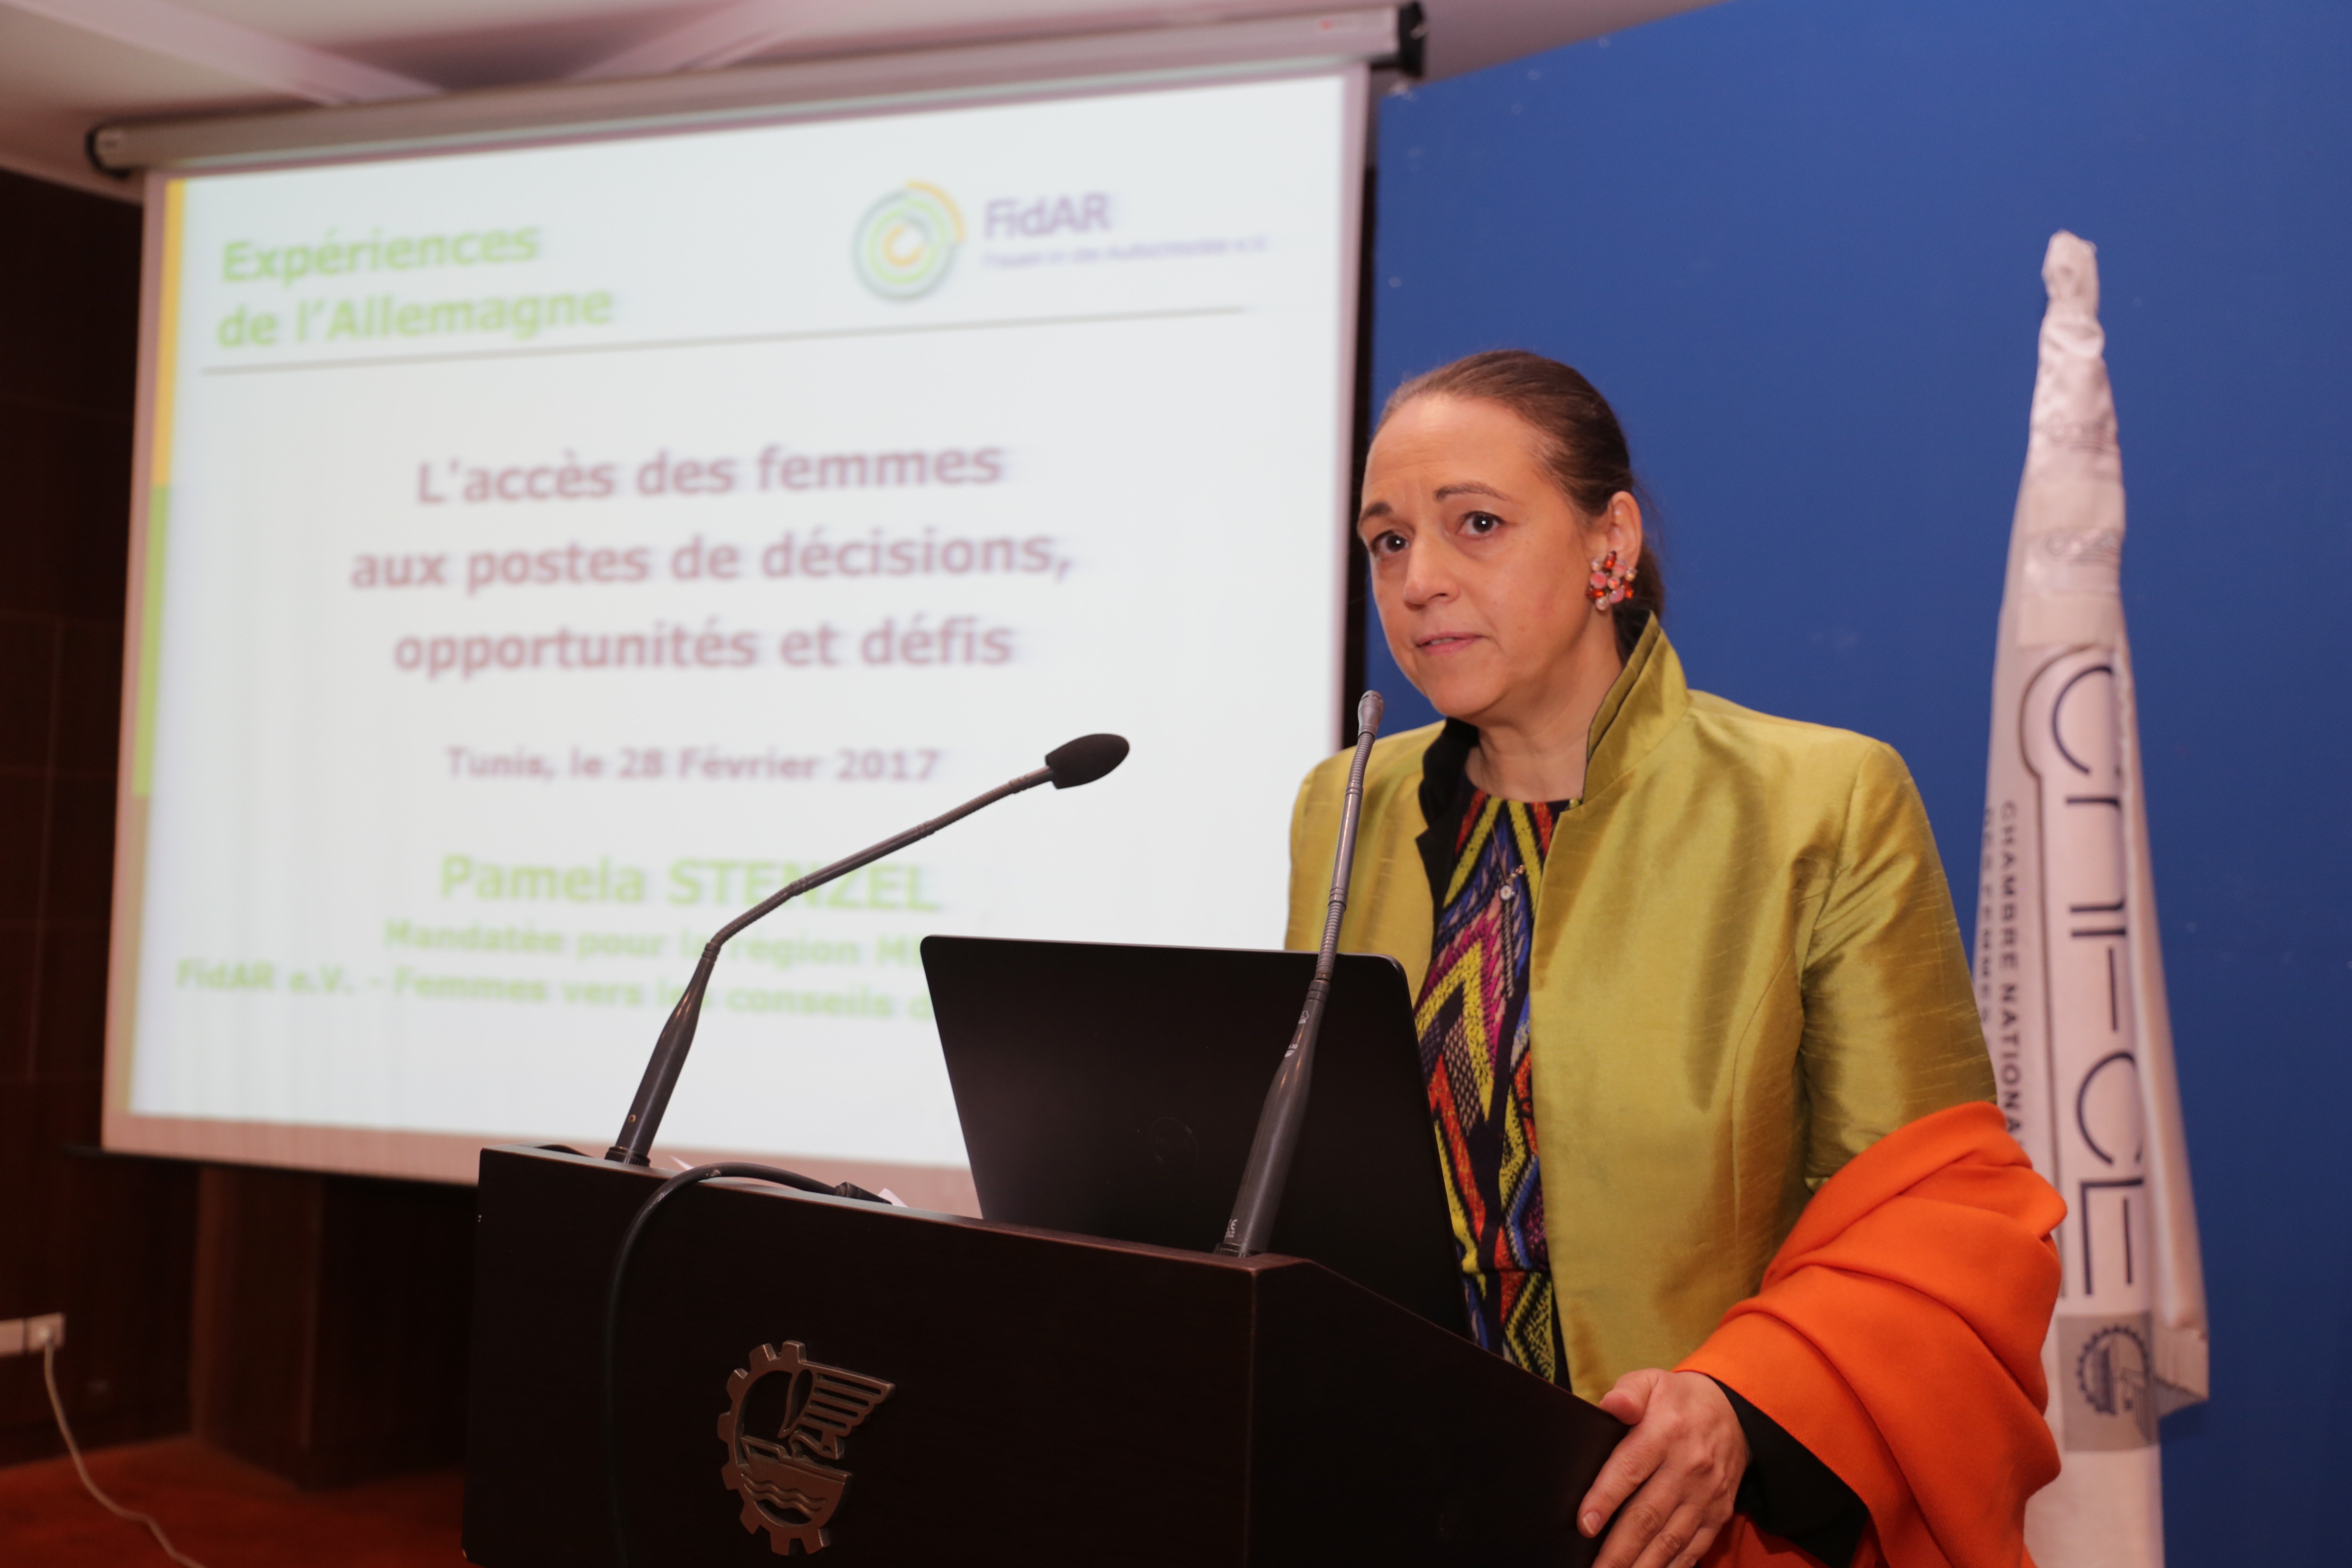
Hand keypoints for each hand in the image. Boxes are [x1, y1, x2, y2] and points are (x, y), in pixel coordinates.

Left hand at [1578, 1368, 1748, 1567]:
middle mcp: (1688, 1467)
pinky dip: (1672, 1567)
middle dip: (1618, 1548)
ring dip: (1642, 1565)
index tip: (1584, 1523)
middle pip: (1648, 1514)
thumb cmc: (1677, 1401)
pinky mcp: (1717, 1514)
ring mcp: (1705, 1495)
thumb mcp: (1652, 1382)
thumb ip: (1629, 1392)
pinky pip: (1693, 1548)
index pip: (1631, 1468)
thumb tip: (1612, 1405)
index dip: (1606, 1497)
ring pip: (1669, 1539)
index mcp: (1666, 1432)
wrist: (1735, 1414)